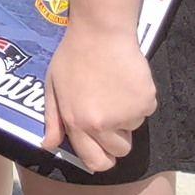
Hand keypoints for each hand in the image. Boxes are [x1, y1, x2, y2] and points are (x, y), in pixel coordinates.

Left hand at [41, 22, 157, 172]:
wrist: (100, 32)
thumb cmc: (72, 55)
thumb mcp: (53, 86)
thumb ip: (52, 119)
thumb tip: (48, 146)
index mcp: (77, 122)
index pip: (96, 162)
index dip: (102, 159)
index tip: (103, 150)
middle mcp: (102, 124)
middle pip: (120, 152)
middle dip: (117, 139)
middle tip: (110, 115)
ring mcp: (127, 114)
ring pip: (133, 129)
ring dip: (127, 116)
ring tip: (113, 88)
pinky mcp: (146, 103)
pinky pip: (146, 111)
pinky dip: (139, 101)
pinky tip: (126, 80)